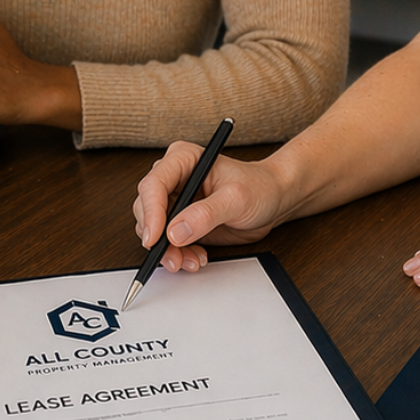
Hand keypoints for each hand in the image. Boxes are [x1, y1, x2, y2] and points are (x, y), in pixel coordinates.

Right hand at [132, 143, 291, 272]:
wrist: (272, 200)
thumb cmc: (259, 187)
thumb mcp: (236, 198)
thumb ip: (206, 214)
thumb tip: (175, 231)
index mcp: (183, 159)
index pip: (153, 185)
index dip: (151, 212)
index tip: (155, 237)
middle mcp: (174, 178)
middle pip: (147, 209)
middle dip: (157, 237)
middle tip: (172, 256)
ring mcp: (176, 201)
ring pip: (153, 229)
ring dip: (167, 250)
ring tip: (189, 260)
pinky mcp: (181, 221)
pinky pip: (167, 241)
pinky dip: (177, 254)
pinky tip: (195, 257)